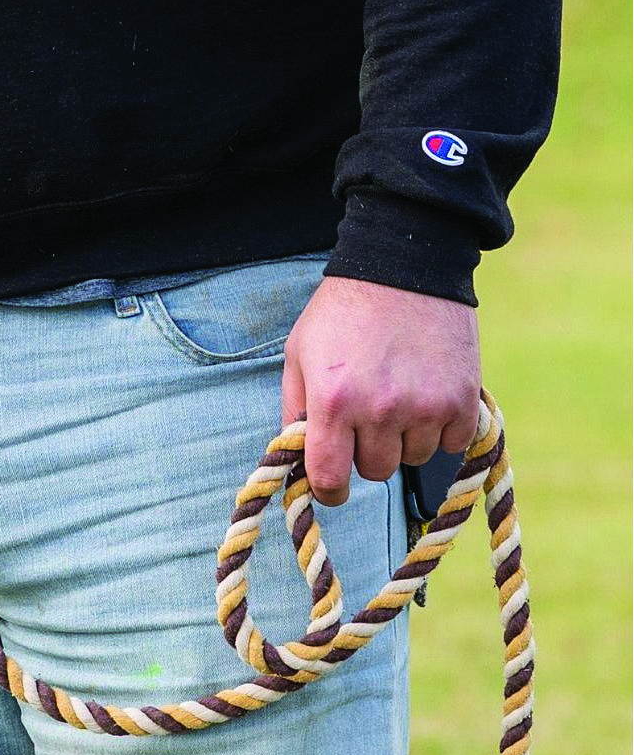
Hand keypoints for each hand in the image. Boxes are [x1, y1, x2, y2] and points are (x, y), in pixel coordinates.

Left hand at [282, 275, 479, 506]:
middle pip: (375, 471)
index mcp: (333, 399)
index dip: (327, 488)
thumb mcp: (299, 351)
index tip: (331, 485)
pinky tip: (426, 391)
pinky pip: (449, 445)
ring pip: (412, 459)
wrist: (403, 266)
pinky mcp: (460, 402)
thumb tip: (298, 460)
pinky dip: (439, 428)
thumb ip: (294, 408)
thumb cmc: (342, 310)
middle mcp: (380, 409)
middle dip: (367, 448)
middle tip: (368, 409)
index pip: (328, 477)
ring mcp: (424, 408)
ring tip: (398, 391)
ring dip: (404, 437)